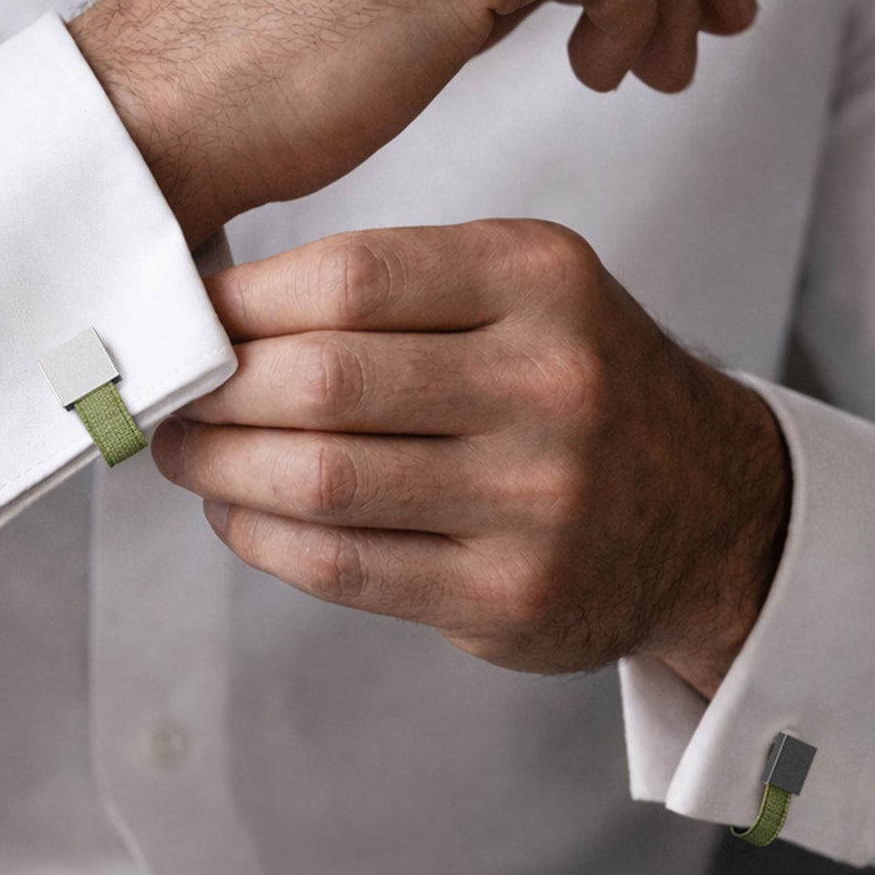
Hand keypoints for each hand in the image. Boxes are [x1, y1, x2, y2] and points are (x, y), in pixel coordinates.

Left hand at [150, 223, 790, 696]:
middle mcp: (550, 385)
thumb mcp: (520, 287)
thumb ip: (392, 286)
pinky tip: (235, 511)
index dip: (242, 300)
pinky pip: (345, 568)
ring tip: (183, 449)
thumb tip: (219, 310)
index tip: (188, 312)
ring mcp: (536, 501)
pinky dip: (262, 538)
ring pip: (321, 481)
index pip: (351, 278)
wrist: (703, 506)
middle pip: (323, 381)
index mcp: (540, 280)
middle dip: (216, 388)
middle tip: (170, 389)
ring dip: (219, 466)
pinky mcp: (510, 596)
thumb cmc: (570, 376)